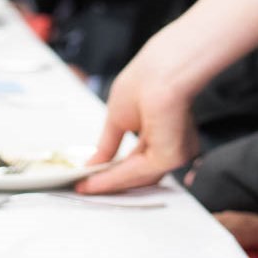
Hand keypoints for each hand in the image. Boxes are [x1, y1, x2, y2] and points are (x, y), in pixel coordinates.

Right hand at [74, 48, 198, 193]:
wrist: (163, 71)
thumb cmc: (148, 78)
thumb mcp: (118, 116)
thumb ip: (108, 144)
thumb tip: (93, 163)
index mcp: (160, 129)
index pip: (137, 156)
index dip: (114, 168)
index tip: (91, 178)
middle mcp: (169, 142)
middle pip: (139, 171)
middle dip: (112, 179)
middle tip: (87, 186)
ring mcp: (172, 150)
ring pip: (136, 176)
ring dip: (109, 183)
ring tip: (86, 186)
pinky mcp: (170, 157)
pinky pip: (137, 173)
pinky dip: (112, 179)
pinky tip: (93, 182)